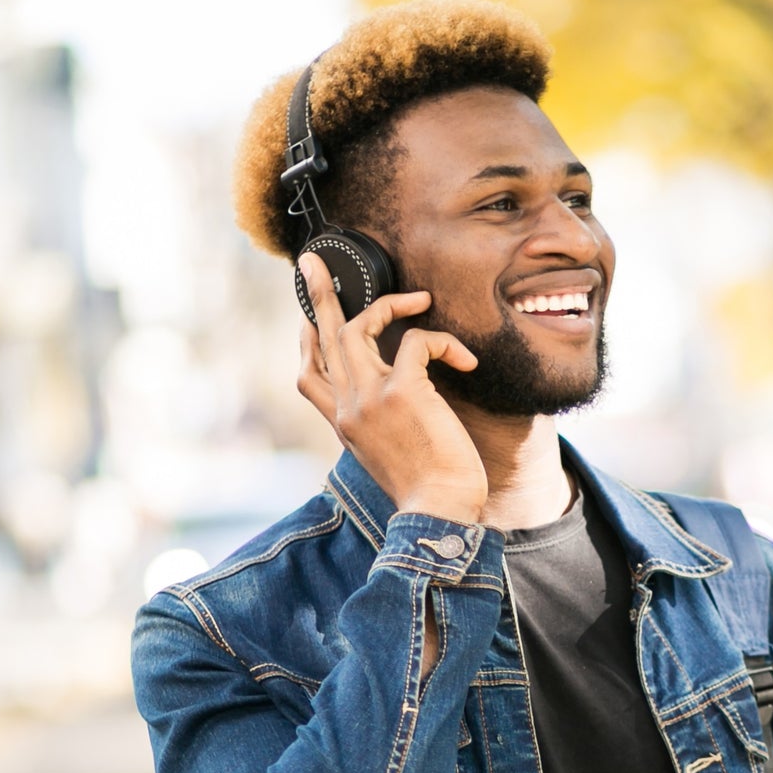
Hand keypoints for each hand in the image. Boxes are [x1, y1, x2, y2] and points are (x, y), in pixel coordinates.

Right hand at [296, 252, 487, 522]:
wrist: (439, 511)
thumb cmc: (428, 490)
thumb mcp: (391, 455)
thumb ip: (383, 424)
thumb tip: (404, 396)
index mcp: (343, 425)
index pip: (309, 376)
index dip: (307, 342)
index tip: (308, 317)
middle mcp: (348, 408)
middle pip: (323, 339)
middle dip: (320, 295)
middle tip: (314, 261)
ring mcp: (370, 397)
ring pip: (357, 327)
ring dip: (387, 304)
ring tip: (419, 299)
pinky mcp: (403, 390)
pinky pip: (418, 341)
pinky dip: (444, 342)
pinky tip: (466, 360)